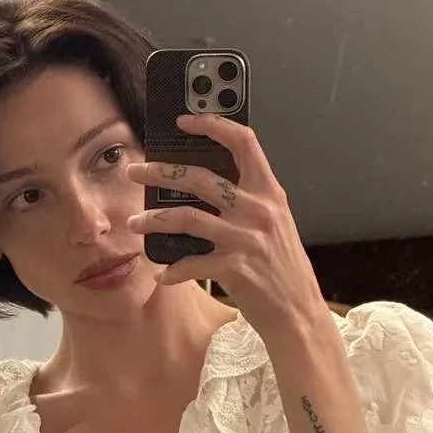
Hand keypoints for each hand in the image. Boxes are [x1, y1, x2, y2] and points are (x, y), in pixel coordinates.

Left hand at [126, 114, 326, 338]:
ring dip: (154, 219)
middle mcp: (258, 210)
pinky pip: (191, 263)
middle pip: (200, 178)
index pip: (244, 143)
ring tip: (134, 223)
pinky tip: (162, 274)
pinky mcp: (235, 267)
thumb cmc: (281, 267)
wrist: (298, 311)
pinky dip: (172, 270)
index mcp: (269, 192)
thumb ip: (247, 201)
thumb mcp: (273, 223)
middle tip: (134, 172)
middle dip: (160, 172)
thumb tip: (204, 184)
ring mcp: (246, 238)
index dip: (213, 125)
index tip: (184, 122)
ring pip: (186, 217)